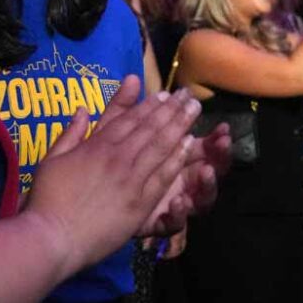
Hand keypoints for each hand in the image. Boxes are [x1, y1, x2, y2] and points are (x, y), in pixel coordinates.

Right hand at [22, 76, 201, 271]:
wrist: (53, 236)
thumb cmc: (47, 200)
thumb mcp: (52, 159)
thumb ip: (71, 133)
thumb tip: (83, 109)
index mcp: (97, 145)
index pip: (129, 119)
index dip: (149, 105)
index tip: (165, 94)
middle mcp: (118, 157)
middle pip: (150, 127)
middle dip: (172, 109)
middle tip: (189, 95)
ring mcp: (131, 180)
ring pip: (161, 146)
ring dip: (180, 125)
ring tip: (195, 110)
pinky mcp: (140, 203)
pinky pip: (163, 176)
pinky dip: (177, 158)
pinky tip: (189, 145)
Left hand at [96, 86, 227, 236]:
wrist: (78, 211)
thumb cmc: (98, 167)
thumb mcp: (110, 135)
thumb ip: (122, 109)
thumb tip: (132, 77)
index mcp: (172, 160)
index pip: (201, 147)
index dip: (214, 139)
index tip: (224, 128)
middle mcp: (176, 182)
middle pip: (206, 169)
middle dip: (218, 156)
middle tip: (225, 144)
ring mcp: (168, 204)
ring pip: (198, 198)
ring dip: (206, 185)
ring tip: (206, 171)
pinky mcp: (153, 224)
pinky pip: (172, 222)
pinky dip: (177, 213)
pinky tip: (177, 202)